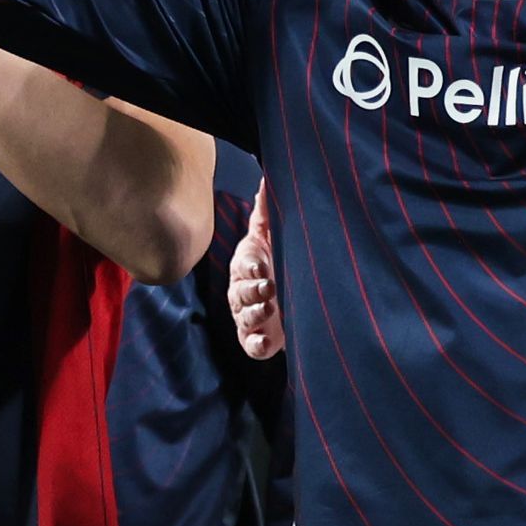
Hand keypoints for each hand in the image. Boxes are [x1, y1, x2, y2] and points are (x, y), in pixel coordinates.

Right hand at [227, 185, 284, 360]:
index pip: (243, 266)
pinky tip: (266, 342)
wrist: (284, 298)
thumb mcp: (268, 239)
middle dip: (253, 290)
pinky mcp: (256, 340)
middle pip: (240, 292)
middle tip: (269, 286)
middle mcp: (242, 293)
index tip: (262, 265)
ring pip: (245, 317)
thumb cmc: (272, 263)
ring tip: (269, 308)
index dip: (250, 267)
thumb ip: (266, 214)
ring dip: (255, 313)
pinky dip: (257, 346)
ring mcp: (248, 318)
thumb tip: (267, 179)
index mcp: (245, 268)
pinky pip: (252, 346)